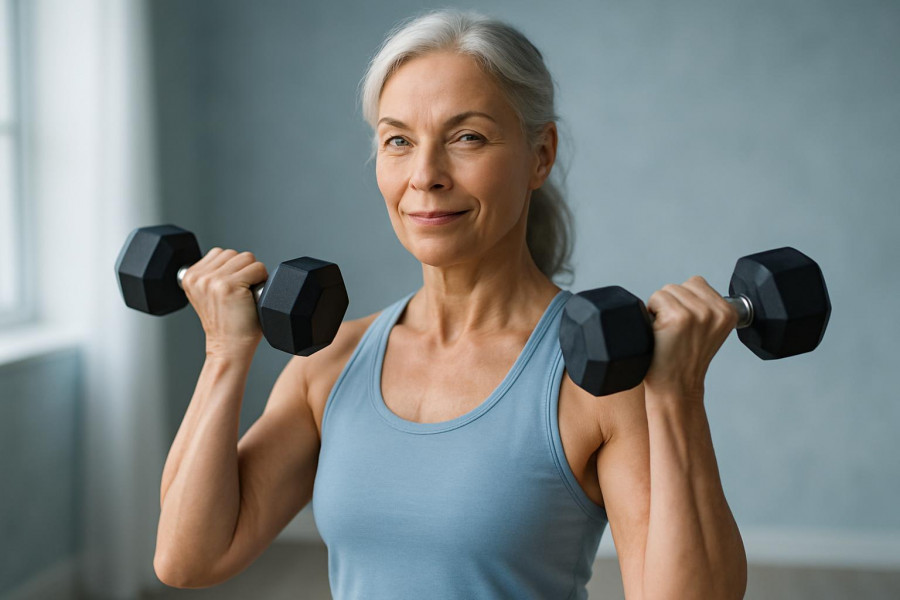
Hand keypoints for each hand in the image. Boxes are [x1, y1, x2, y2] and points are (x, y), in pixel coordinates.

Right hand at [180, 248, 268, 357]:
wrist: (229, 347)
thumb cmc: (226, 324)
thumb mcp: (207, 295)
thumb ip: (211, 275)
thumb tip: (230, 259)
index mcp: (190, 277)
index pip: (219, 253)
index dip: (233, 269)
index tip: (231, 290)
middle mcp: (199, 277)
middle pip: (233, 254)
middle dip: (243, 270)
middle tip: (241, 293)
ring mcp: (213, 281)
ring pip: (246, 258)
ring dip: (253, 273)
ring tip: (246, 294)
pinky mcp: (229, 286)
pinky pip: (257, 268)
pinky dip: (261, 279)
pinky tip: (252, 296)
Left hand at [644, 276, 738, 401]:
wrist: (676, 387)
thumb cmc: (685, 360)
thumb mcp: (710, 331)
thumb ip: (706, 308)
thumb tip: (686, 288)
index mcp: (728, 312)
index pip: (697, 283)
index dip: (684, 302)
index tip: (686, 326)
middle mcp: (716, 311)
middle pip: (680, 285)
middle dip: (671, 304)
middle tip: (675, 332)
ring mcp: (698, 313)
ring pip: (667, 290)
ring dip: (660, 308)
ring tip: (667, 332)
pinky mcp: (678, 317)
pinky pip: (656, 298)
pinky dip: (651, 312)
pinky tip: (660, 332)